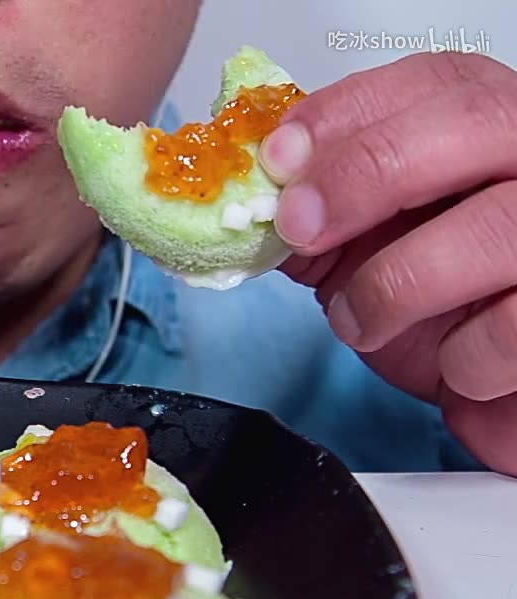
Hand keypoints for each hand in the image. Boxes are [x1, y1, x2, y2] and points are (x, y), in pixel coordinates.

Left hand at [259, 51, 516, 472]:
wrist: (500, 386)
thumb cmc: (438, 302)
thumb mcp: (361, 246)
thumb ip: (311, 214)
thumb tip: (240, 203)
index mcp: (487, 124)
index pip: (431, 81)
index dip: (345, 113)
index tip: (276, 160)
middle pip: (468, 122)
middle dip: (364, 172)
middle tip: (298, 227)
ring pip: (492, 229)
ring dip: (394, 285)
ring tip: (362, 320)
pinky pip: (515, 326)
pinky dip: (461, 357)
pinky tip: (454, 364)